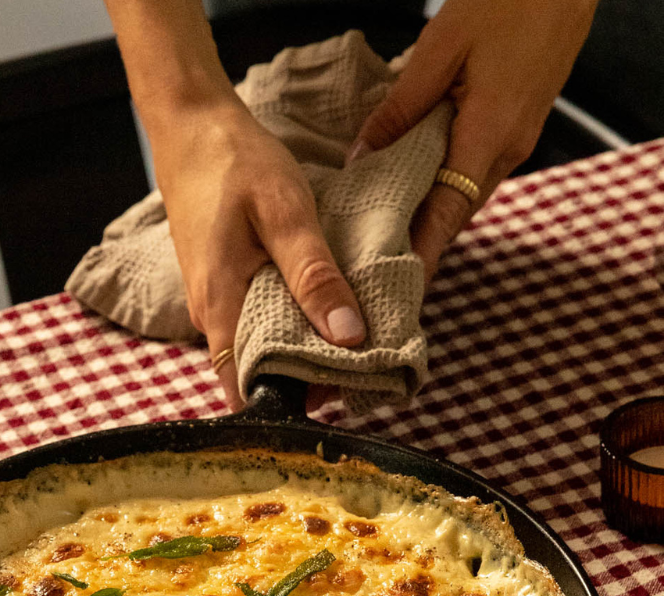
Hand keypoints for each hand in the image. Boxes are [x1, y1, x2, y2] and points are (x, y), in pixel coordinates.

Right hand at [151, 99, 365, 408]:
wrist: (190, 127)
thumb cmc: (235, 163)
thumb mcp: (286, 213)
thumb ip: (315, 276)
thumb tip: (349, 337)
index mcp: (220, 306)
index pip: (245, 388)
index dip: (287, 404)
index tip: (336, 401)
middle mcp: (209, 315)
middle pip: (255, 374)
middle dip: (303, 381)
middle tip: (359, 373)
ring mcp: (212, 302)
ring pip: (257, 348)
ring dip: (298, 352)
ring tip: (350, 344)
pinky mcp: (222, 286)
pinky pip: (255, 323)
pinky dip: (288, 325)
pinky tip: (321, 311)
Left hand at [350, 0, 597, 282]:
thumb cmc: (507, 1)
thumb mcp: (440, 49)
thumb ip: (400, 109)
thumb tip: (361, 158)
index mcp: (489, 133)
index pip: (448, 213)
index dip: (422, 253)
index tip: (396, 285)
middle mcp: (508, 149)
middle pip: (455, 213)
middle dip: (418, 244)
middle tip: (374, 268)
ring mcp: (517, 141)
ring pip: (465, 195)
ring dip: (431, 218)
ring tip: (386, 237)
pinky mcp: (517, 128)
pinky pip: (475, 173)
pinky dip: (445, 189)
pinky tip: (415, 190)